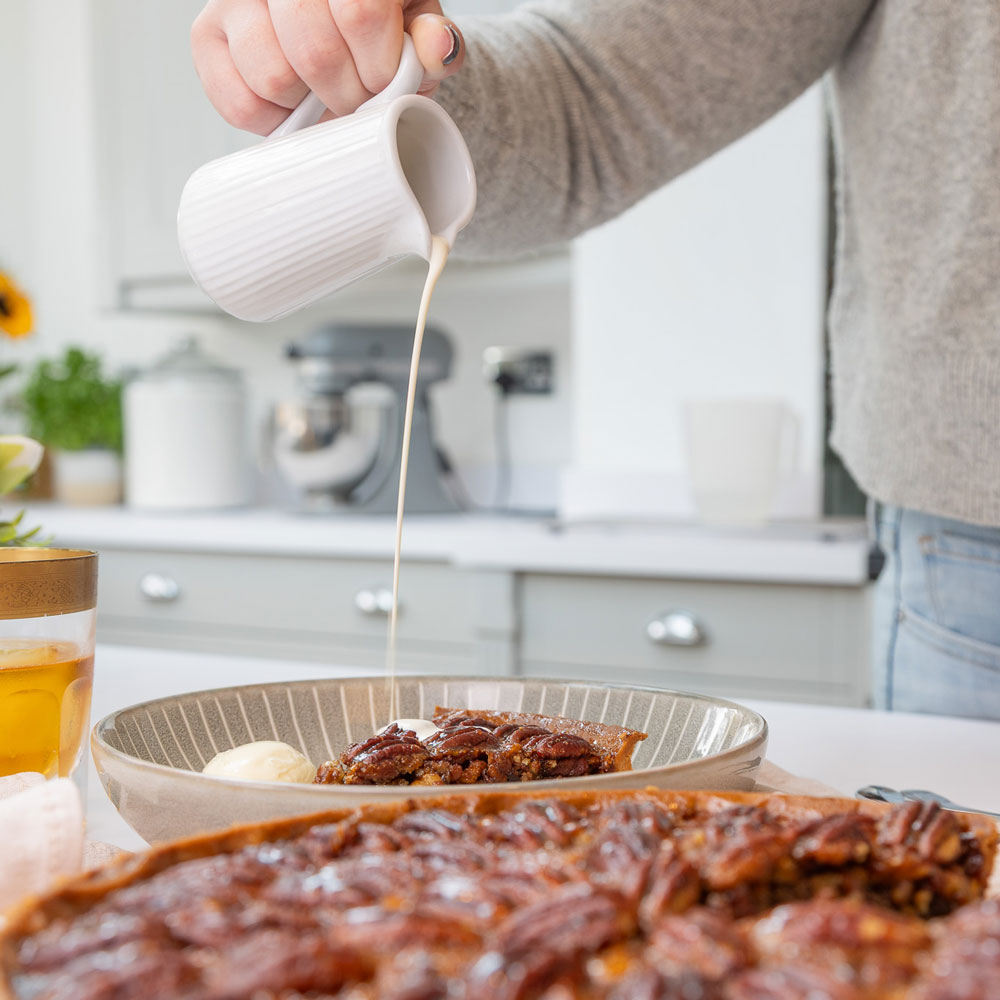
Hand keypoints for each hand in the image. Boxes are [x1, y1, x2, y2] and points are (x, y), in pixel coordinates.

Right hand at [192, 0, 464, 134]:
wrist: (344, 37)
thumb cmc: (384, 33)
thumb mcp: (419, 32)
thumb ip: (435, 43)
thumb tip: (437, 45)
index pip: (359, 12)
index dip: (378, 66)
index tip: (385, 82)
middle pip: (314, 50)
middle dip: (347, 94)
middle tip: (356, 98)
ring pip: (273, 77)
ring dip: (309, 108)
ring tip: (323, 96)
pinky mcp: (207, 34)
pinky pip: (238, 101)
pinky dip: (273, 121)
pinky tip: (293, 103)